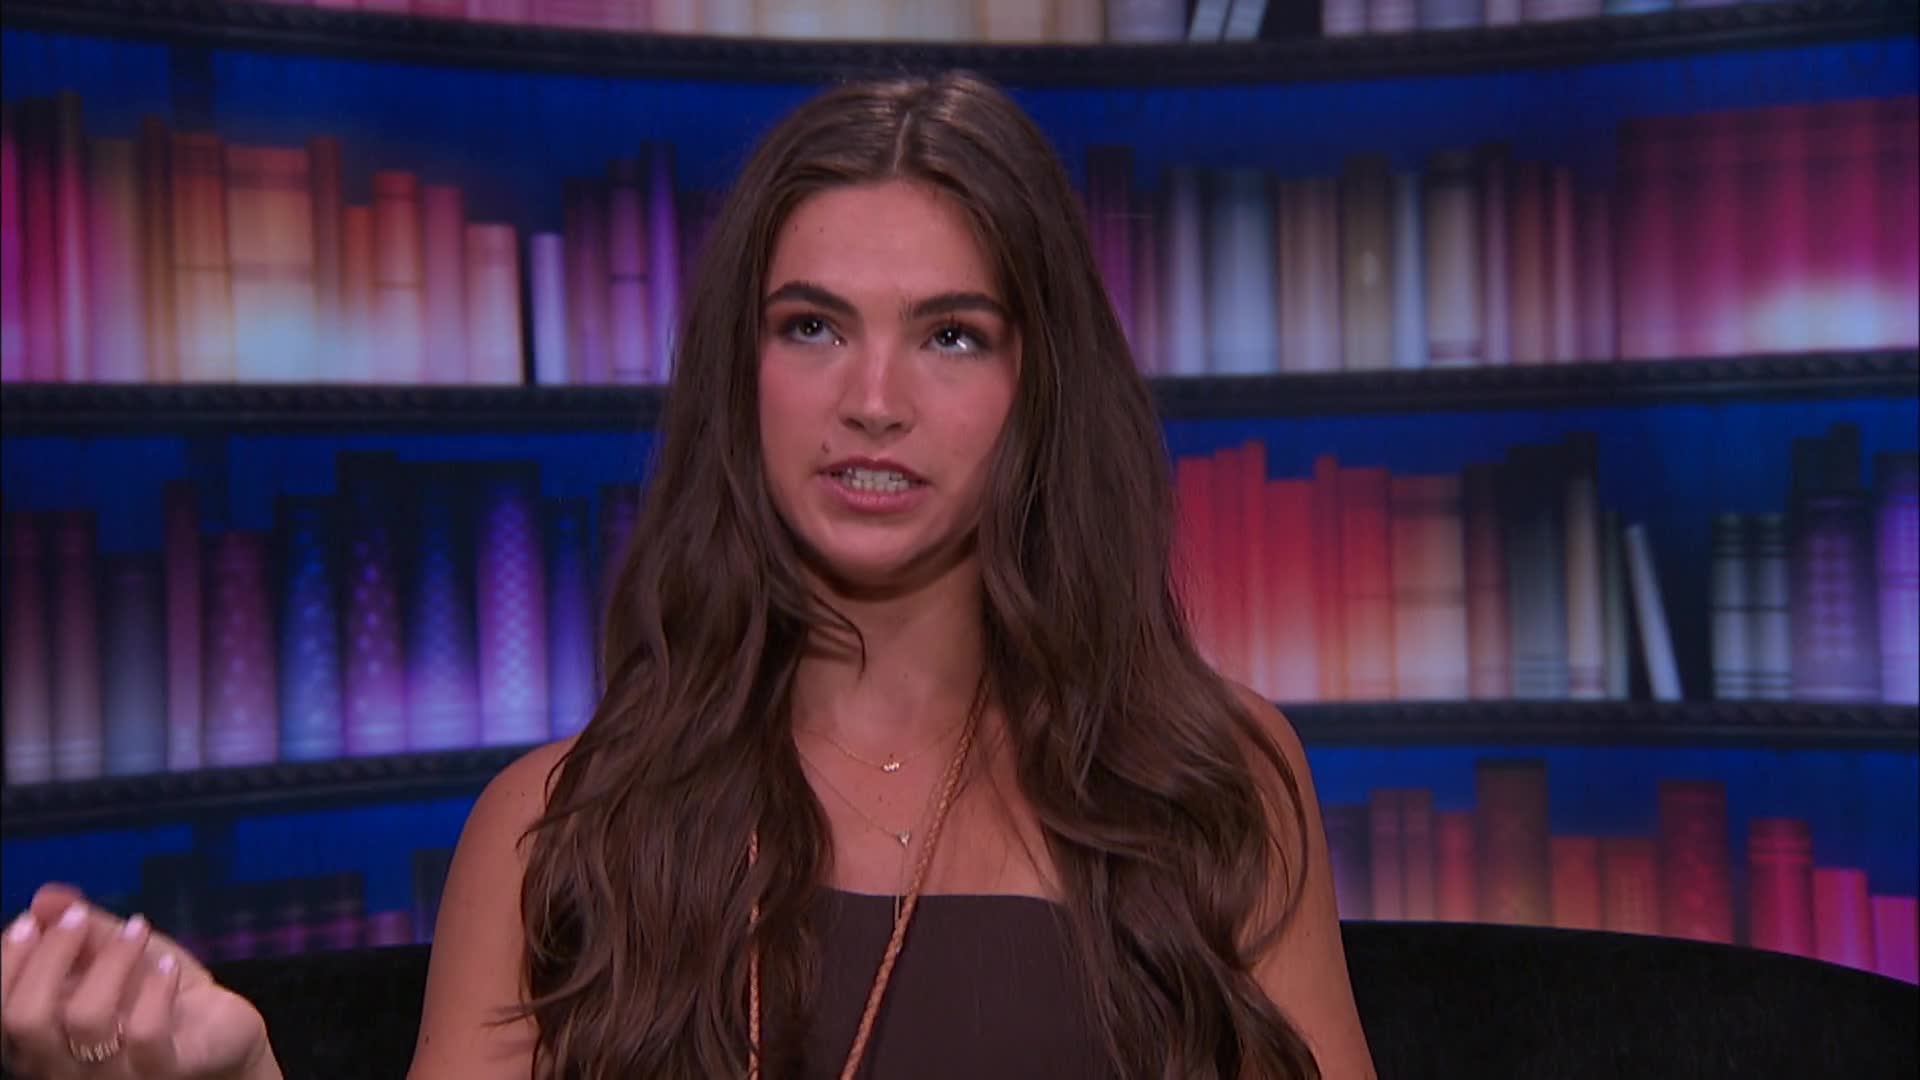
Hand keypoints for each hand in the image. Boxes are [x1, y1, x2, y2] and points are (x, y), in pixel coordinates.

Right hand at [0, 884, 274, 1079]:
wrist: (219, 1033)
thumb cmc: (156, 997)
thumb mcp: (118, 958)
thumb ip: (83, 931)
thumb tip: (45, 898)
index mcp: (42, 1040)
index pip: (2, 1012)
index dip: (9, 963)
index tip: (31, 919)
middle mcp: (65, 1065)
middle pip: (26, 1019)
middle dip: (49, 956)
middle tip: (78, 917)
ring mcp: (113, 1076)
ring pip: (85, 1019)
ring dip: (110, 961)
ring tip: (137, 929)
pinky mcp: (164, 1072)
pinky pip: (145, 1033)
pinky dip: (154, 989)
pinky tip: (168, 967)